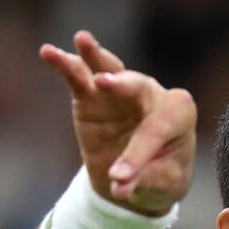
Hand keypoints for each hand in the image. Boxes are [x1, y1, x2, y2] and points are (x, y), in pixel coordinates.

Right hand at [40, 31, 196, 215]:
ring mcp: (121, 91)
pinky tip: (49, 53)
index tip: (118, 180)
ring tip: (82, 41)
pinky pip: (79, 76)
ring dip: (95, 55)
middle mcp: (152, 95)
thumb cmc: (160, 176)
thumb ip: (142, 182)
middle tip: (105, 84)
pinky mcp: (92, 95)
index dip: (136, 155)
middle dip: (122, 85)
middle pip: (139, 86)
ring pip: (109, 69)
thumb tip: (118, 187)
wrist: (139, 179)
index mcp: (179, 115)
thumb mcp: (162, 185)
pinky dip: (65, 65)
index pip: (156, 129)